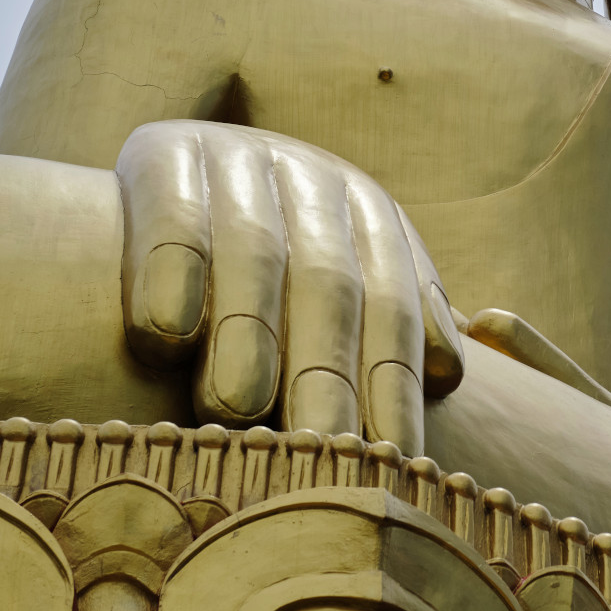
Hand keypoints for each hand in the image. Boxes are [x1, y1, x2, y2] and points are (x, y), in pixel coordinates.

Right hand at [116, 121, 462, 453]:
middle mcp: (314, 181)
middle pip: (329, 286)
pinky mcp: (165, 152)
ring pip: (254, 252)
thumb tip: (446, 371)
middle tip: (320, 447)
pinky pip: (173, 214)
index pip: (393, 307)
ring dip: (249, 331)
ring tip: (237, 408)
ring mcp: (241, 160)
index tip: (391, 459)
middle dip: (326, 373)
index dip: (393, 383)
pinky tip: (166, 338)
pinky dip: (171, 274)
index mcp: (370, 214)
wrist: (176, 176)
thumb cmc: (273, 265)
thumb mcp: (343, 274)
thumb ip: (390, 323)